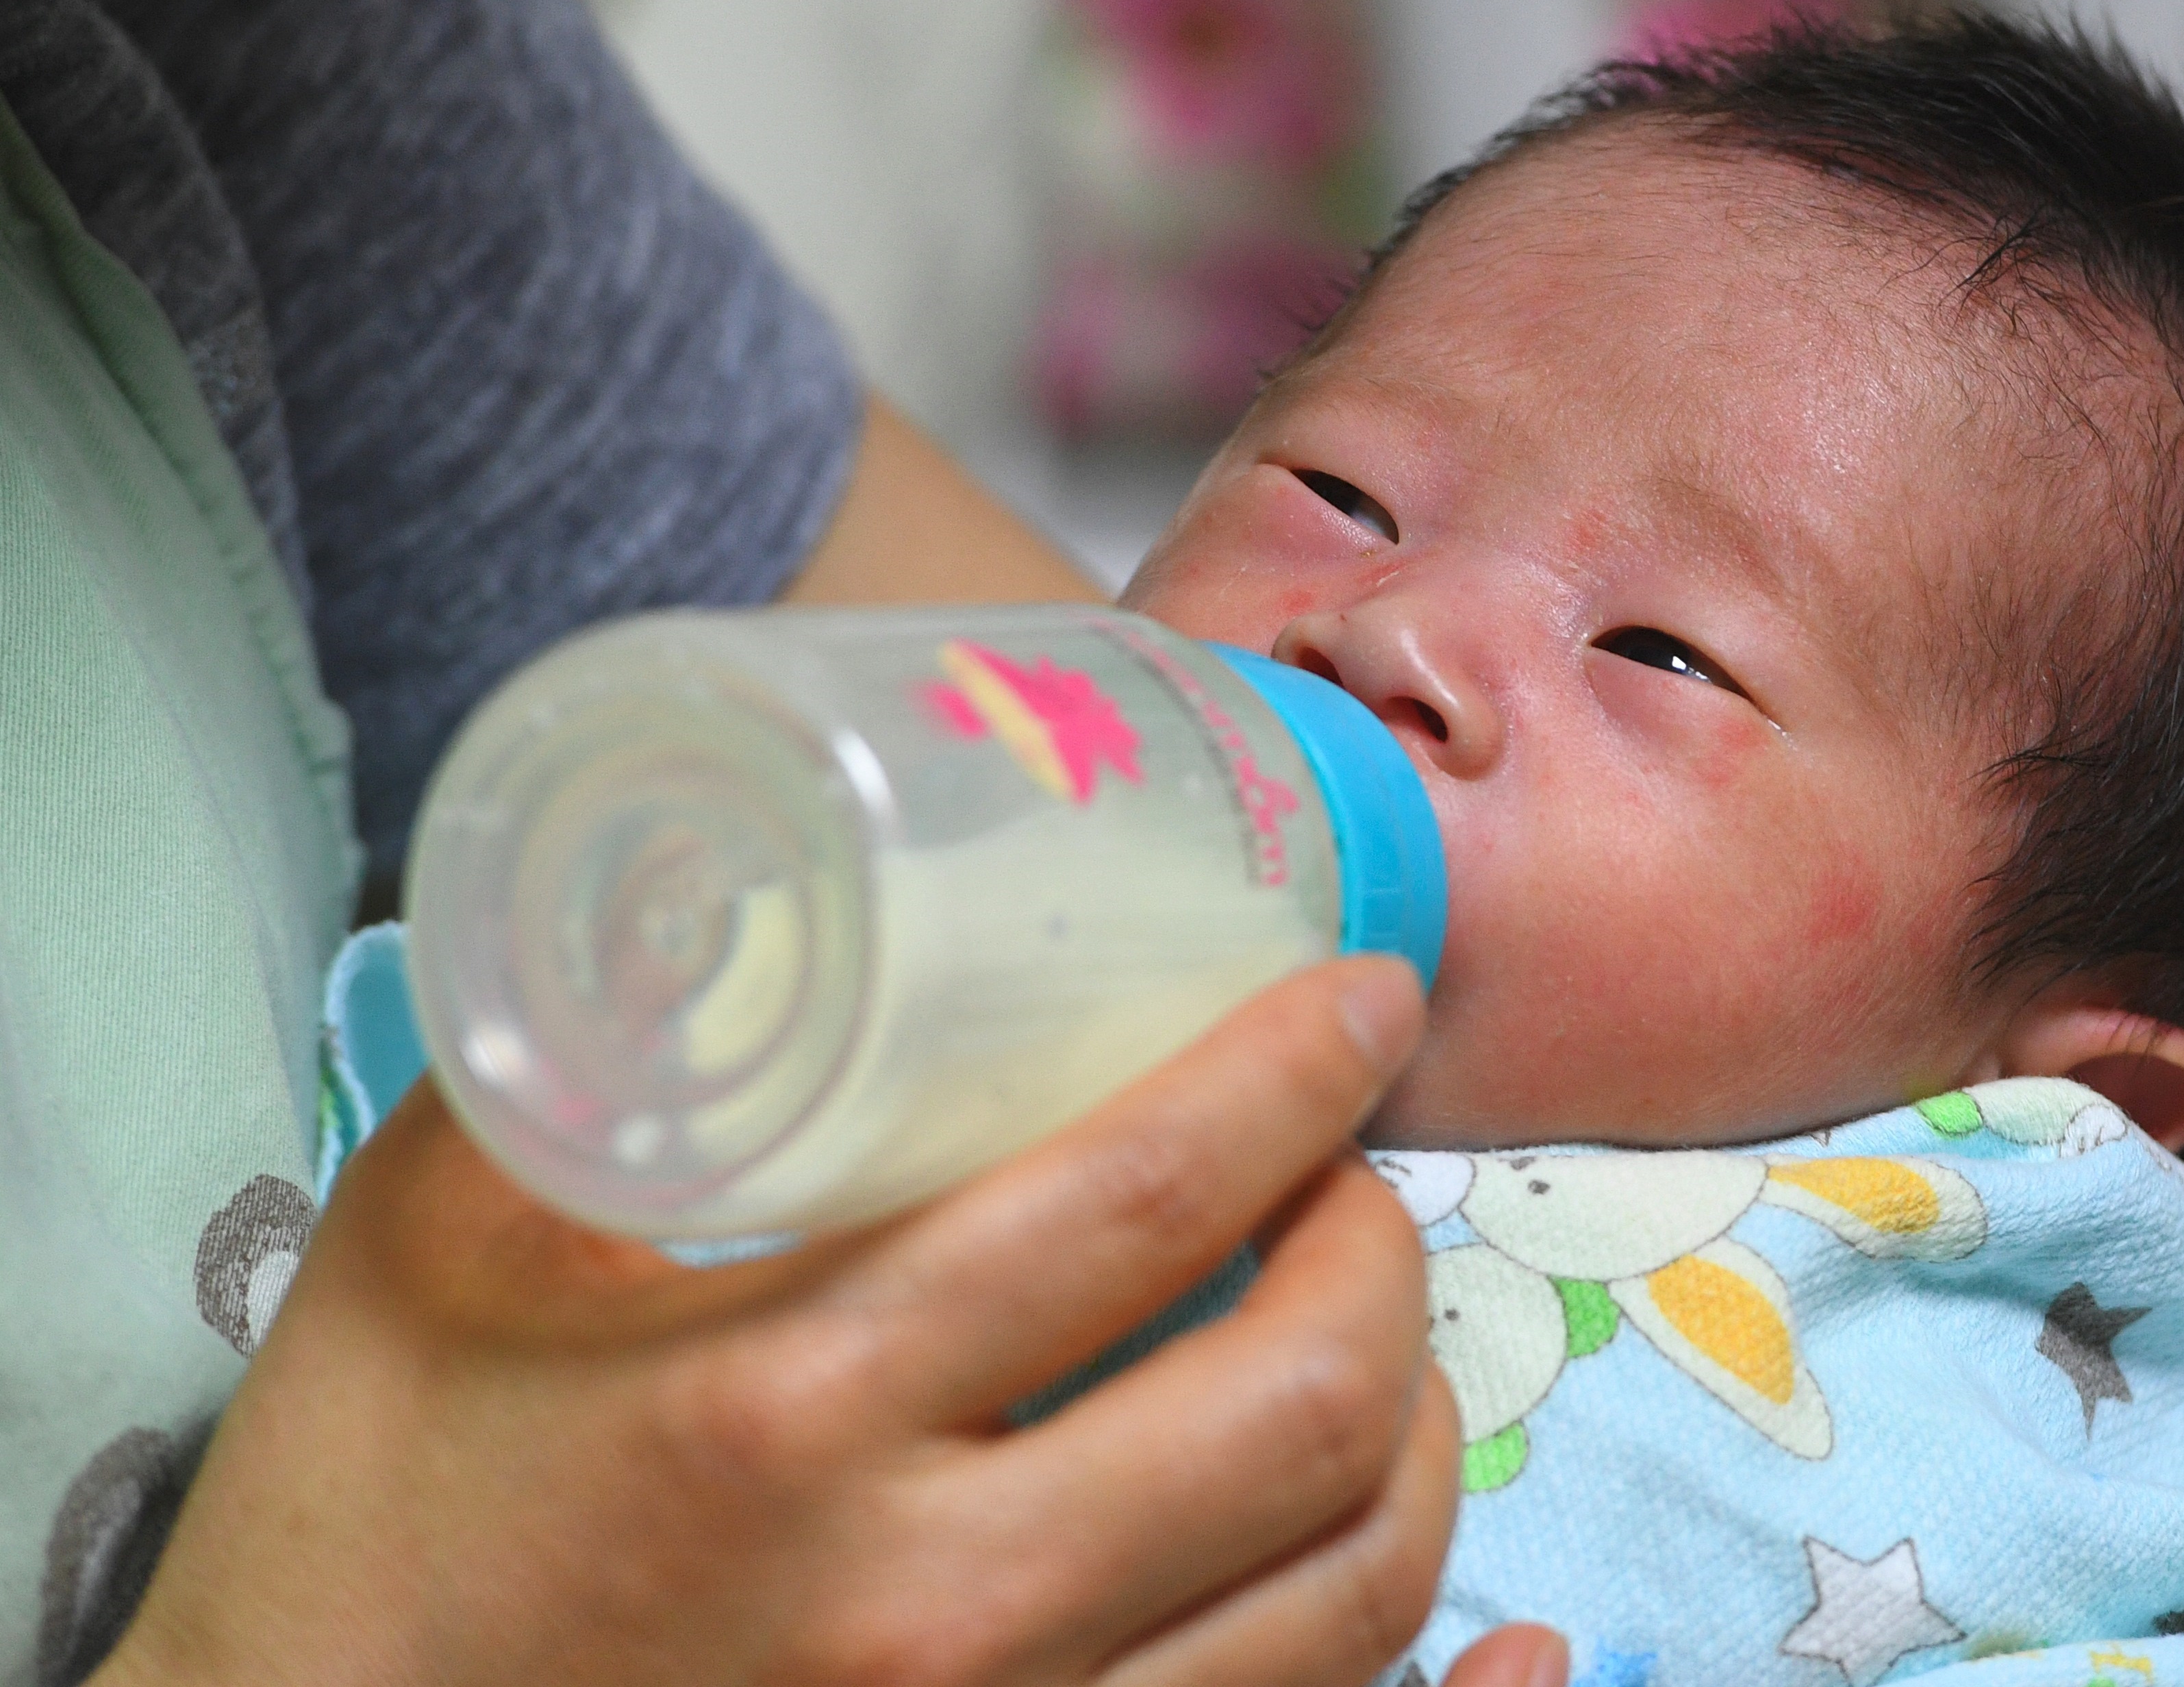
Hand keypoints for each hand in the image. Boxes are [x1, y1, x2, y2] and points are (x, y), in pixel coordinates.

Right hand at [96, 956, 1545, 1686]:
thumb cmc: (364, 1517)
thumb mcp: (430, 1243)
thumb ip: (606, 1058)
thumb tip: (760, 889)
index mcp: (786, 1410)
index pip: (1142, 1200)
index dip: (1298, 1070)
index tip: (1364, 998)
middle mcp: (930, 1604)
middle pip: (1305, 1400)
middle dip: (1382, 1248)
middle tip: (1354, 1171)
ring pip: (1353, 1591)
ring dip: (1420, 1431)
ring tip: (1376, 1343)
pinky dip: (1448, 1685)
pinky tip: (1507, 1635)